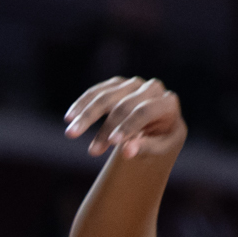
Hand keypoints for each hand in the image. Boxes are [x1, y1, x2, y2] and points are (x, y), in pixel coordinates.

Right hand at [64, 77, 187, 159]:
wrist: (161, 123)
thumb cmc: (162, 137)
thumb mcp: (161, 146)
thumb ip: (145, 147)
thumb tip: (127, 152)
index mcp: (167, 102)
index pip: (145, 112)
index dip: (128, 126)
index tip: (111, 143)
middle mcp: (151, 88)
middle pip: (123, 105)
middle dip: (106, 128)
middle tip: (91, 151)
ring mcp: (133, 84)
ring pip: (106, 96)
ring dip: (87, 115)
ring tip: (71, 133)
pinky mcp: (117, 84)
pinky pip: (96, 92)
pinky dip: (82, 104)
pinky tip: (70, 118)